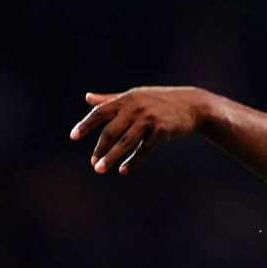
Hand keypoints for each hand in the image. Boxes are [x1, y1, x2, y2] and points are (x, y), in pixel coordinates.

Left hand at [69, 86, 208, 173]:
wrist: (193, 105)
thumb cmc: (160, 101)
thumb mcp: (135, 96)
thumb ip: (111, 99)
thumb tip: (87, 98)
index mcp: (126, 99)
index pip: (100, 112)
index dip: (86, 124)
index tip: (73, 136)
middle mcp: (136, 108)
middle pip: (111, 131)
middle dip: (100, 148)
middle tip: (93, 164)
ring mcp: (149, 119)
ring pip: (125, 142)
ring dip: (112, 157)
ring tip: (100, 169)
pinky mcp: (162, 131)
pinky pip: (144, 149)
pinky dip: (134, 161)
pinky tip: (124, 170)